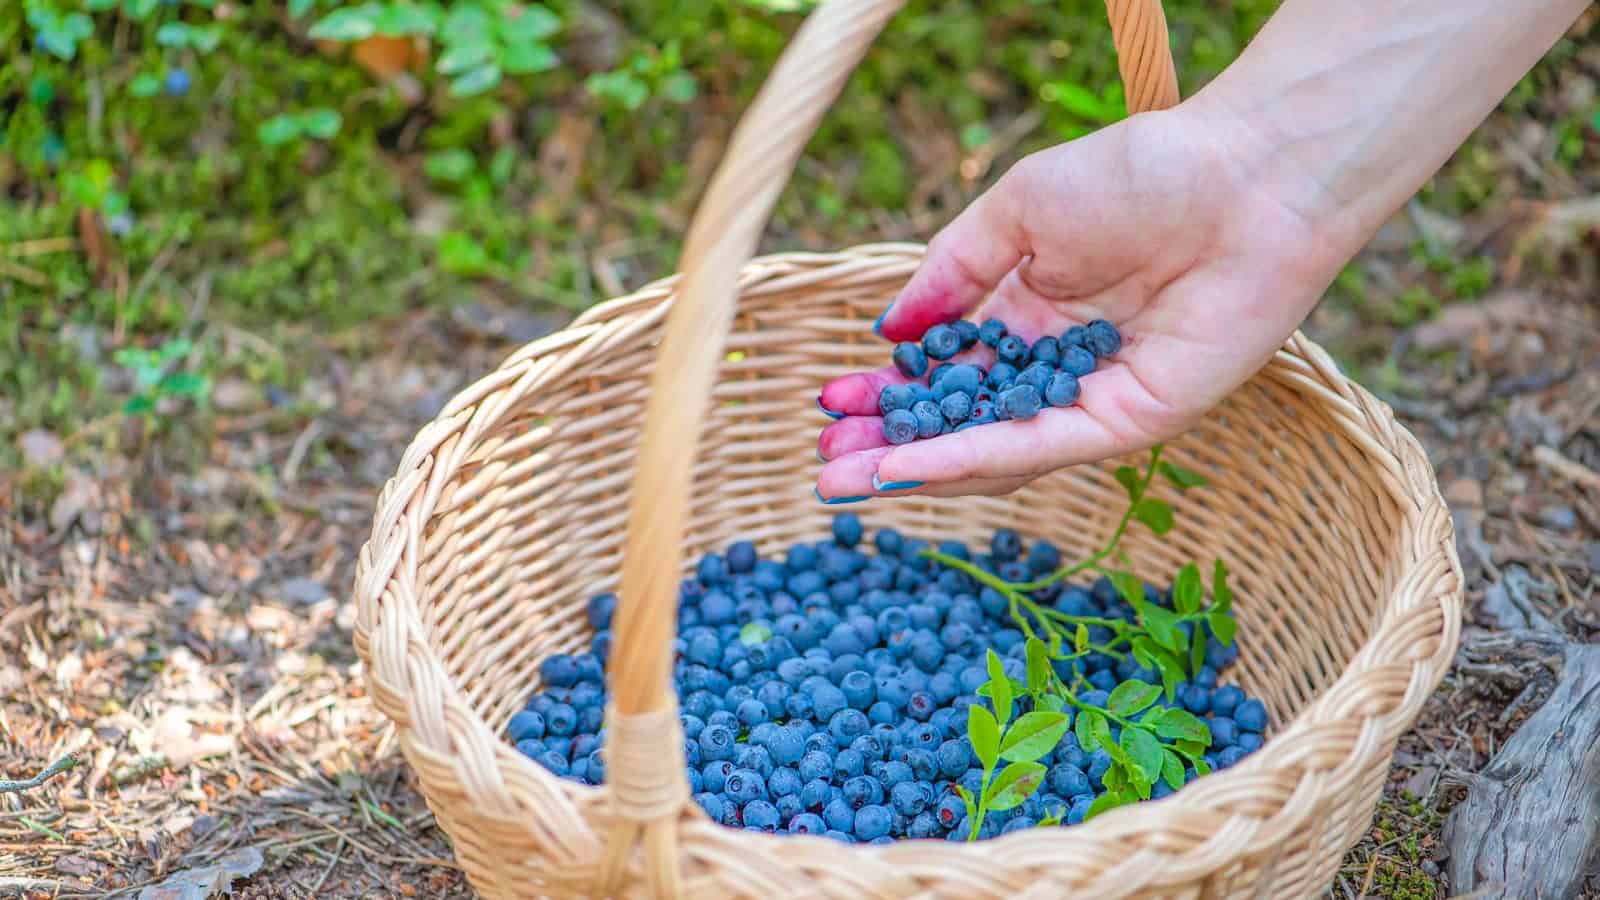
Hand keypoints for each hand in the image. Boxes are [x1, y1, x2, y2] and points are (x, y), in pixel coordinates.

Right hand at [813, 99, 1347, 500]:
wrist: (1243, 176)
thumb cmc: (1139, 175)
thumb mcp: (1017, 212)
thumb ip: (952, 272)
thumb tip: (888, 327)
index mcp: (1033, 314)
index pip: (947, 370)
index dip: (889, 391)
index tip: (831, 401)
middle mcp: (1058, 366)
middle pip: (961, 420)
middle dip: (891, 444)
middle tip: (824, 464)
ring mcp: (1092, 399)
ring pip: (991, 448)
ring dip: (917, 467)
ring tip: (845, 478)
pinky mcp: (1129, 421)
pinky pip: (1039, 448)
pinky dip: (972, 460)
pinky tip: (913, 466)